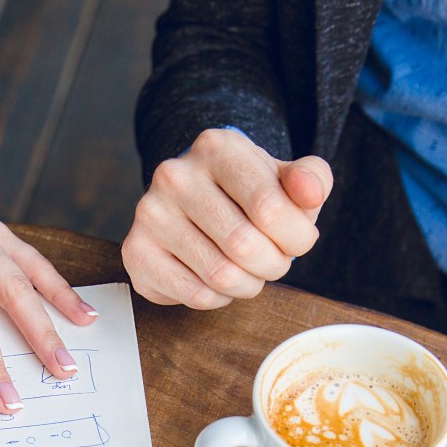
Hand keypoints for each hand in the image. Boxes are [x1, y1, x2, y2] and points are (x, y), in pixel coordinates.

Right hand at [122, 128, 332, 308]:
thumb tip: (310, 192)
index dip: (297, 238)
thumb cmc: (247, 193)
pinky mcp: (136, 252)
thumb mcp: (286, 178)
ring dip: (248, 285)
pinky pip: (194, 295)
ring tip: (249, 272)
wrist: (194, 201)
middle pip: (244, 246)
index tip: (299, 241)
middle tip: (274, 262)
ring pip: (220, 276)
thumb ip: (311, 179)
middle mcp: (175, 176)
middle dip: (273, 265)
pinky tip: (217, 281)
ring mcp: (150, 215)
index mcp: (217, 148)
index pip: (270, 208)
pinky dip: (218, 298)